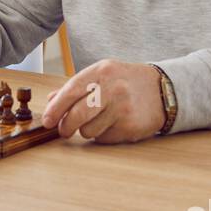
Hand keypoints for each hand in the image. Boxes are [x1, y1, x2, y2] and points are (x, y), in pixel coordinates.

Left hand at [41, 59, 166, 143]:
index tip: (48, 120)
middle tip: (64, 130)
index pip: (71, 91)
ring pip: (89, 131)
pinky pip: (104, 138)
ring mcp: (123, 109)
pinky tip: (114, 124)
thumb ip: (76, 87)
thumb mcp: (102, 75)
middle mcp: (112, 89)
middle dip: (66, 126)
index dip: (56, 109)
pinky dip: (104, 135)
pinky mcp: (130, 127)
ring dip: (88, 130)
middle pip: (78, 115)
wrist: (162, 90)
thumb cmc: (126, 82)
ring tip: (100, 120)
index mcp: (102, 72)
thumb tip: (51, 101)